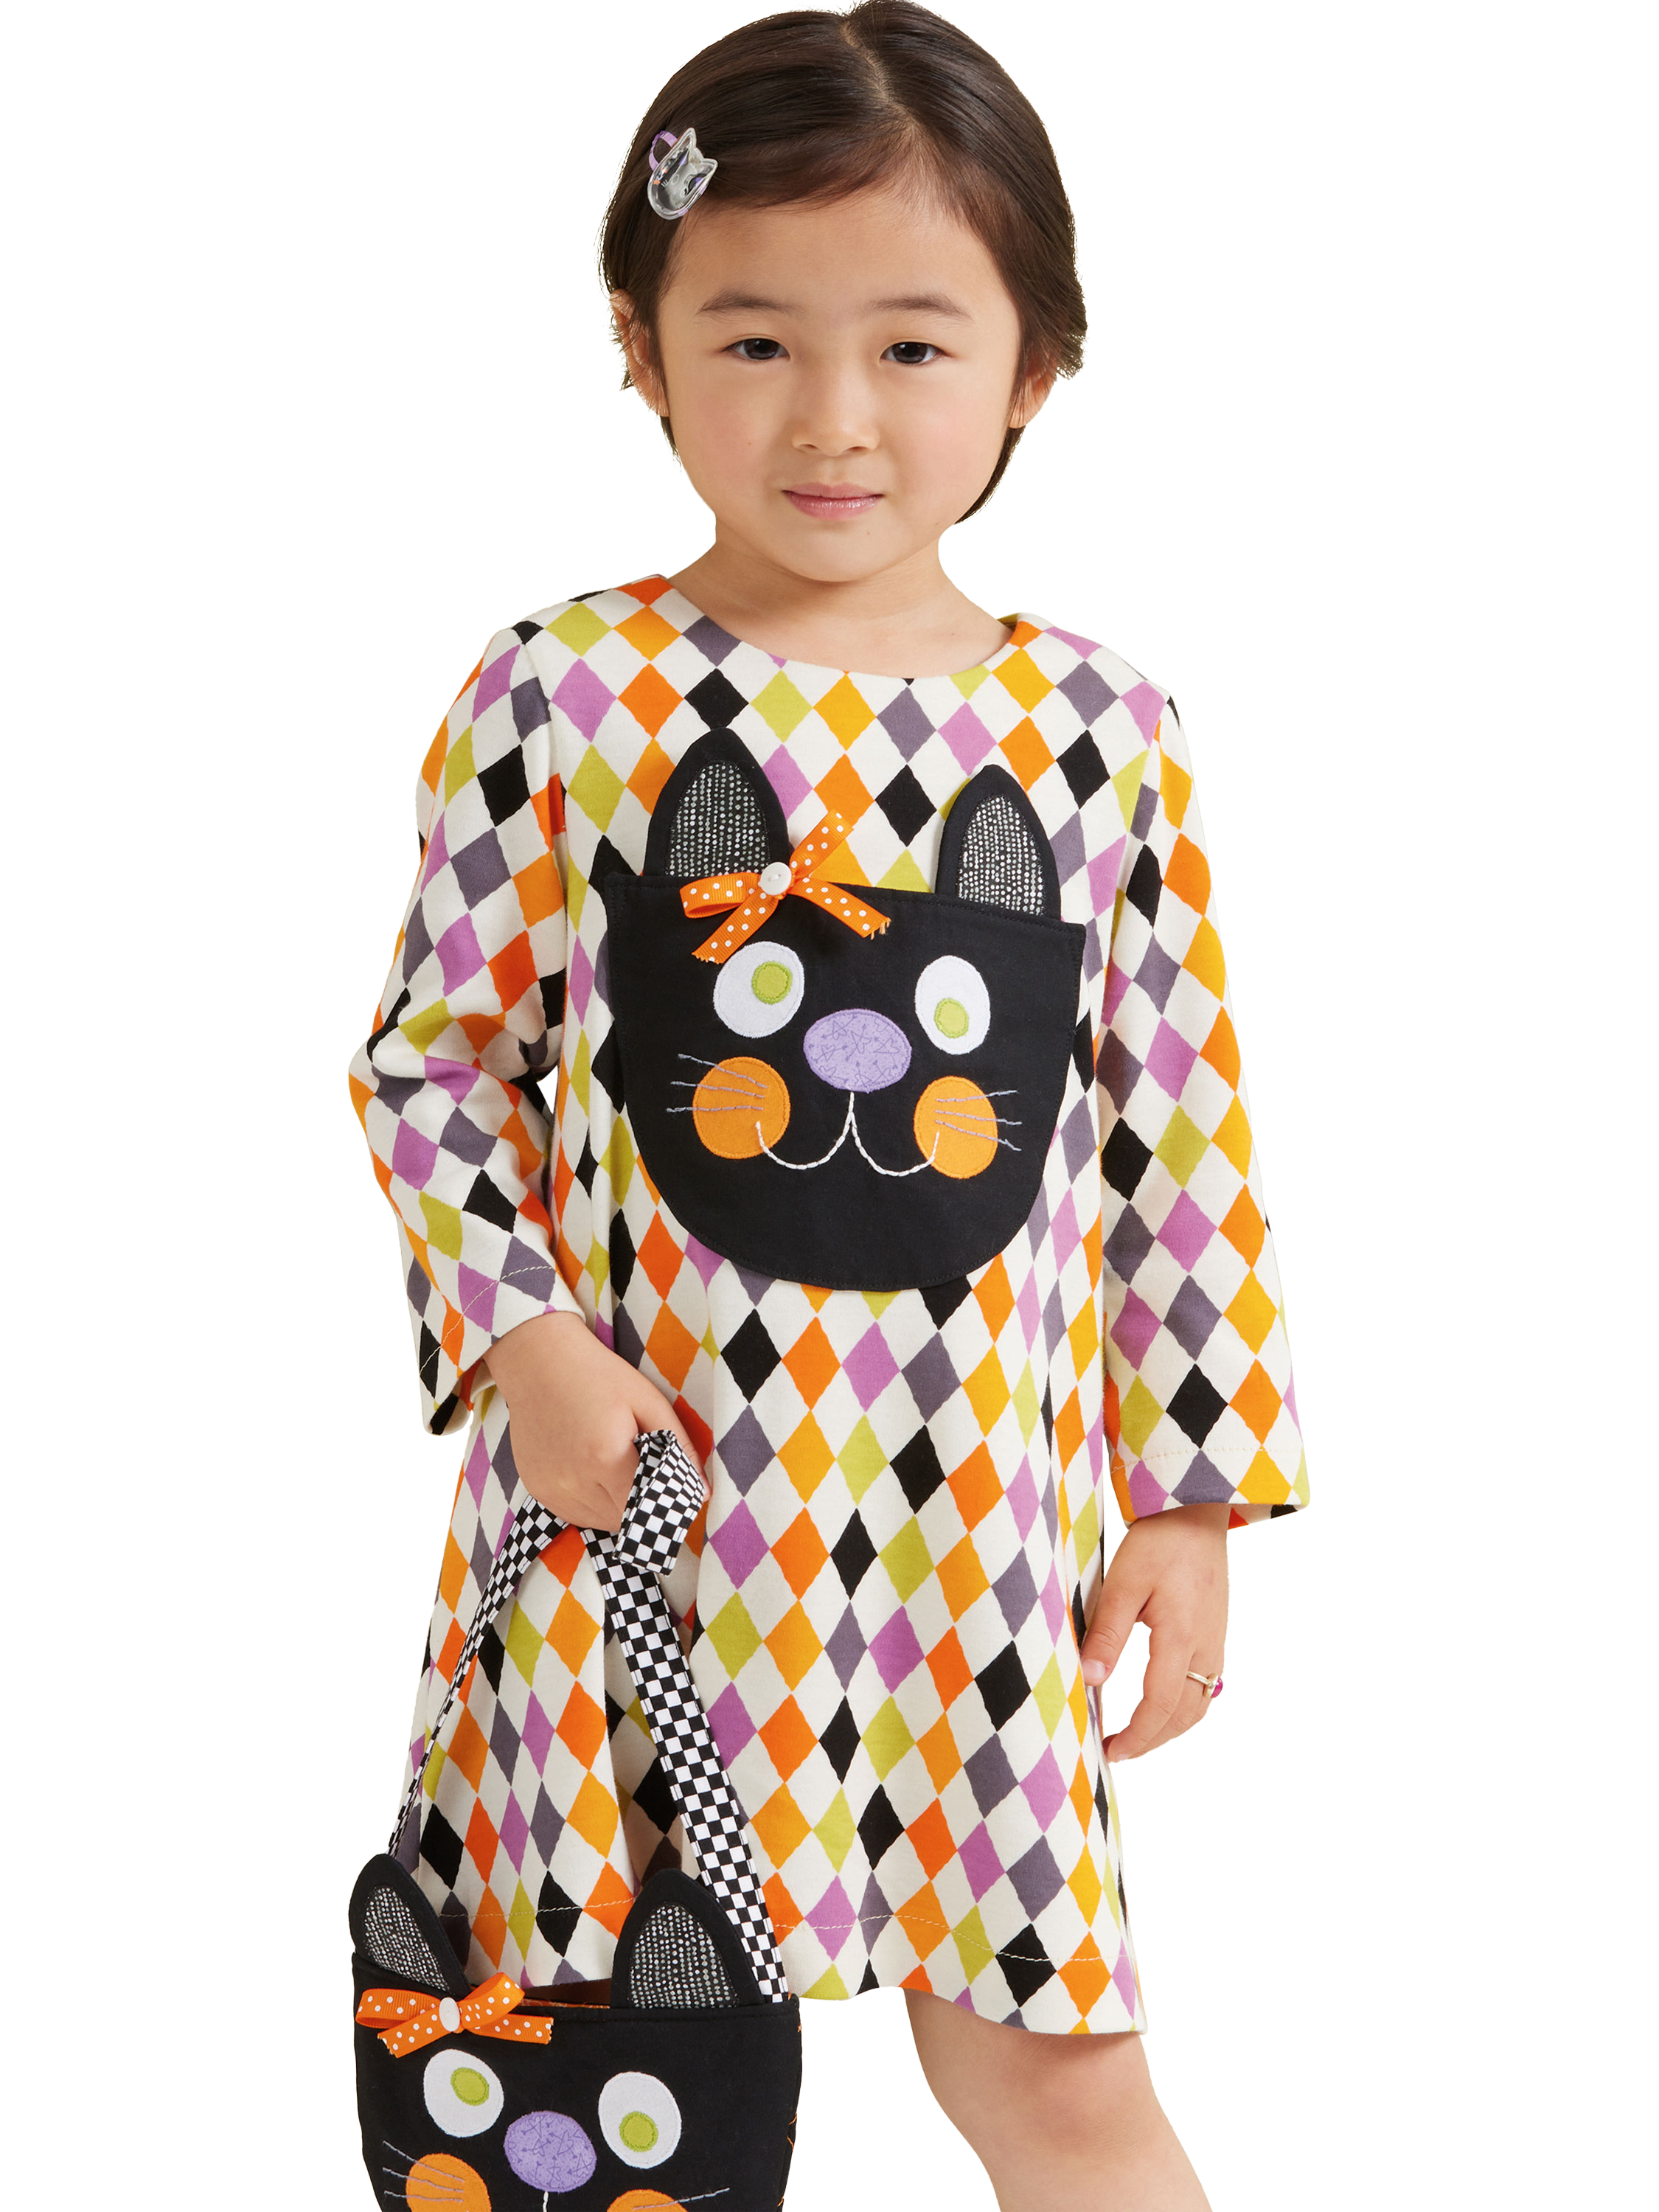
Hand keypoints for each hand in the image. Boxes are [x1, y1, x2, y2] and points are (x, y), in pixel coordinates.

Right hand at [480, 1311, 707, 1531]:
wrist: (538, 1361)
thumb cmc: (598, 1375)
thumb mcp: (648, 1400)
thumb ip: (679, 1446)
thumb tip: (703, 1492)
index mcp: (605, 1457)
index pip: (646, 1510)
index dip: (665, 1503)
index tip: (673, 1488)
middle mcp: (574, 1481)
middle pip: (624, 1521)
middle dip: (643, 1504)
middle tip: (646, 1470)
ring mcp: (550, 1489)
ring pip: (600, 1523)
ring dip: (618, 1507)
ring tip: (618, 1468)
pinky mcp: (537, 1489)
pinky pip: (575, 1515)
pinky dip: (592, 1505)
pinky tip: (594, 1472)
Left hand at [1080, 1502, 1228, 1760]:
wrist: (1195, 1512)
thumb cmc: (1158, 1541)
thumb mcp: (1123, 1583)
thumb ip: (1107, 1634)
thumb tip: (1090, 1680)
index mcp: (1181, 1635)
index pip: (1160, 1704)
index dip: (1136, 1735)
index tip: (1111, 1750)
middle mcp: (1206, 1645)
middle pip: (1185, 1715)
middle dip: (1152, 1741)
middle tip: (1118, 1752)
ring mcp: (1215, 1641)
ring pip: (1199, 1704)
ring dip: (1169, 1729)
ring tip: (1136, 1738)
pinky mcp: (1215, 1633)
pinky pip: (1206, 1686)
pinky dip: (1183, 1708)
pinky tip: (1161, 1707)